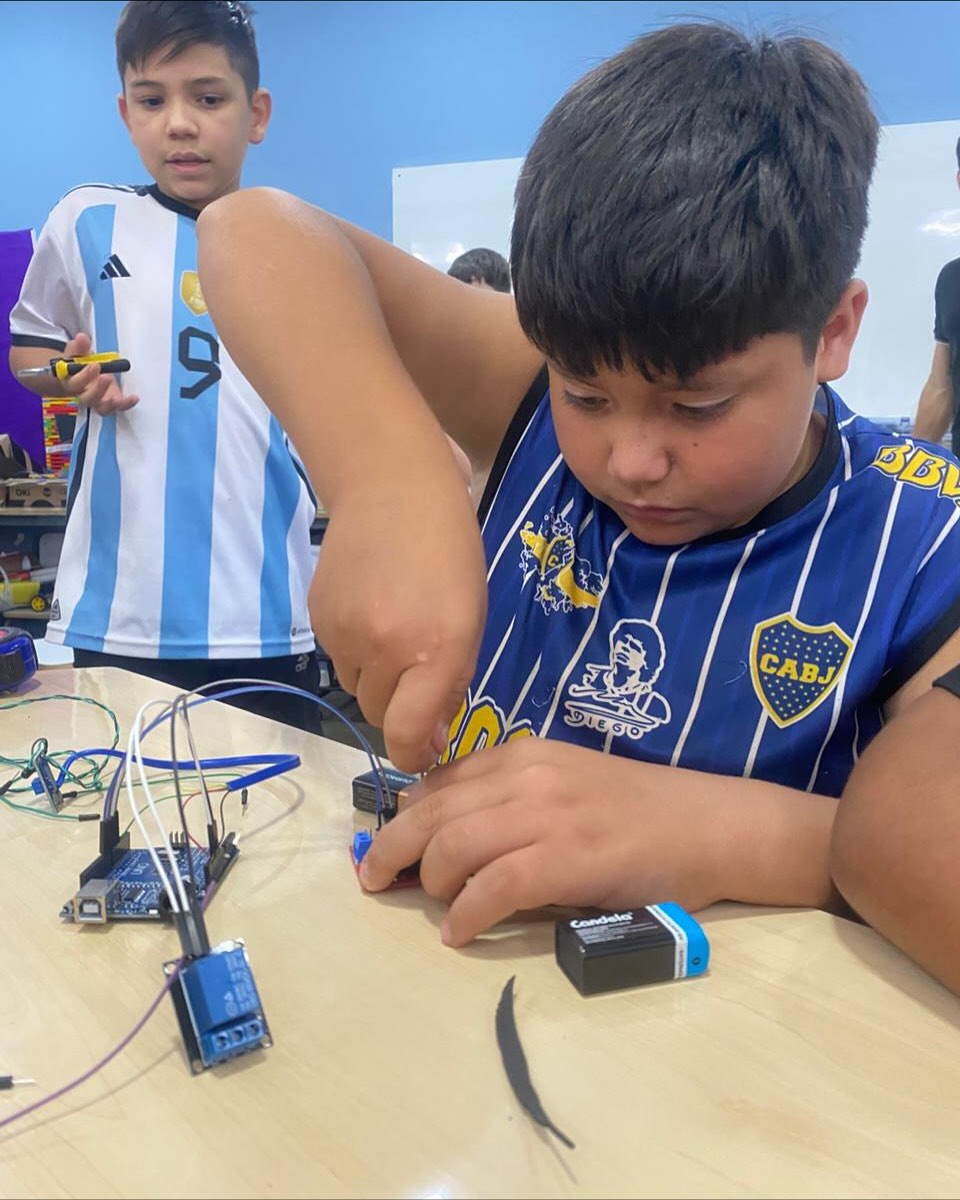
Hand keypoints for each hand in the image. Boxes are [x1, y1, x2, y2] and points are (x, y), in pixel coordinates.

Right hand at [63, 333, 137, 413]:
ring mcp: (98, 402)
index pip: (75, 383)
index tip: (94, 365)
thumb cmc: (80, 364)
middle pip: (88, 398)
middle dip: (97, 389)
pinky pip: (118, 408)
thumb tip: (82, 337)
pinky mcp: (111, 403)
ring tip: (118, 397)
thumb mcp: (79, 353)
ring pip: (102, 408)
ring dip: (111, 403)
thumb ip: (80, 347)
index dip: (84, 376)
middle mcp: (83, 395)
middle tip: (106, 377)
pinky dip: (126, 404)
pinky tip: (134, 398)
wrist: (86, 375)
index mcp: (71, 383)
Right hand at [311, 465, 486, 772]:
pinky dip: (355, 649)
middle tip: (419, 666)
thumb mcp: (471, 617)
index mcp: (437, 647)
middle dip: (400, 705)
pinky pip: (337, 659)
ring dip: (377, 677)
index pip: (407, 732)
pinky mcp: (316, 619)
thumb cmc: (450, 551)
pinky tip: (370, 608)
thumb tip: (428, 742)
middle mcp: (386, 648)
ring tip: (394, 627)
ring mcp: (344, 634)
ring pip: (357, 688)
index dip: (412, 754)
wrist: (390, 486)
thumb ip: (452, 682)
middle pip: (381, 715)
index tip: (421, 751)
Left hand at [357, 738, 724, 944]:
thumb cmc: (641, 813)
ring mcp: (548, 816)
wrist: (711, 825)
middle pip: (434, 811)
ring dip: (430, 881)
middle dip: (393, 848)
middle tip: (373, 880)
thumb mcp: (568, 784)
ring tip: (432, 906)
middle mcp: (528, 776)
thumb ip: (512, 799)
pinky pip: (493, 888)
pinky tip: (459, 933)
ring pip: (454, 846)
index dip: (403, 815)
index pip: (441, 781)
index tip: (386, 844)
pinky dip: (466, 914)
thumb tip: (449, 836)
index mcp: (525, 756)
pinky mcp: (568, 859)